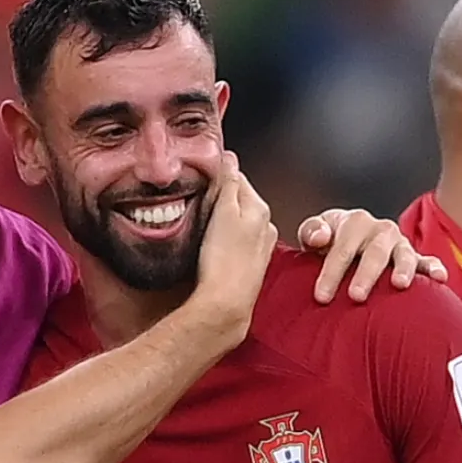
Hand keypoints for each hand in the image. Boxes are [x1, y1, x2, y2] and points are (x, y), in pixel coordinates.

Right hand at [188, 152, 275, 344]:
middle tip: (196, 202)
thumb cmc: (223, 262)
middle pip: (238, 199)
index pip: (238, 177)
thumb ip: (228, 183)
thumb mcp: (223, 212)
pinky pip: (235, 240)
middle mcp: (264, 225)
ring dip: (221, 219)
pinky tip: (211, 246)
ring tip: (202, 226)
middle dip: (220, 197)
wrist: (225, 304)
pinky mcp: (250, 264)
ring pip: (236, 220)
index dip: (217, 176)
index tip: (200, 177)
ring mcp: (258, 246)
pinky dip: (223, 238)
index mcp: (259, 208)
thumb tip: (229, 158)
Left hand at [297, 210, 447, 303]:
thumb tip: (320, 238)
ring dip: (402, 269)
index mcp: (355, 222)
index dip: (331, 272)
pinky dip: (434, 268)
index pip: (342, 248)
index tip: (321, 296)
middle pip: (374, 252)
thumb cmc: (329, 240)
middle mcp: (380, 230)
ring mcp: (399, 244)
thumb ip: (312, 231)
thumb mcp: (316, 231)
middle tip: (356, 296)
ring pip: (404, 255)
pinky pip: (427, 262)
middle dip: (366, 274)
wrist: (349, 238)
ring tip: (399, 285)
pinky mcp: (414, 258)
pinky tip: (440, 278)